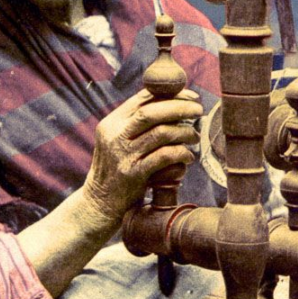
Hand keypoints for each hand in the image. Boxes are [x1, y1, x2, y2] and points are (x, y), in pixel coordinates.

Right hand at [18, 86, 201, 298]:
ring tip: (194, 137)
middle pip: (151, 112)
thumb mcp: (118, 142)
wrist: (100, 203)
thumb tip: (171, 104)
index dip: (170, 95)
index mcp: (112, 123)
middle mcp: (115, 136)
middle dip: (179, 108)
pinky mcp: (133, 174)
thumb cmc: (117, 170)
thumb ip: (136, 125)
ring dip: (184, 133)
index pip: (142, 99)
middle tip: (198, 111)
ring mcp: (123, 155)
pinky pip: (164, 156)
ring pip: (161, 133)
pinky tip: (188, 156)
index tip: (190, 97)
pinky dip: (180, 153)